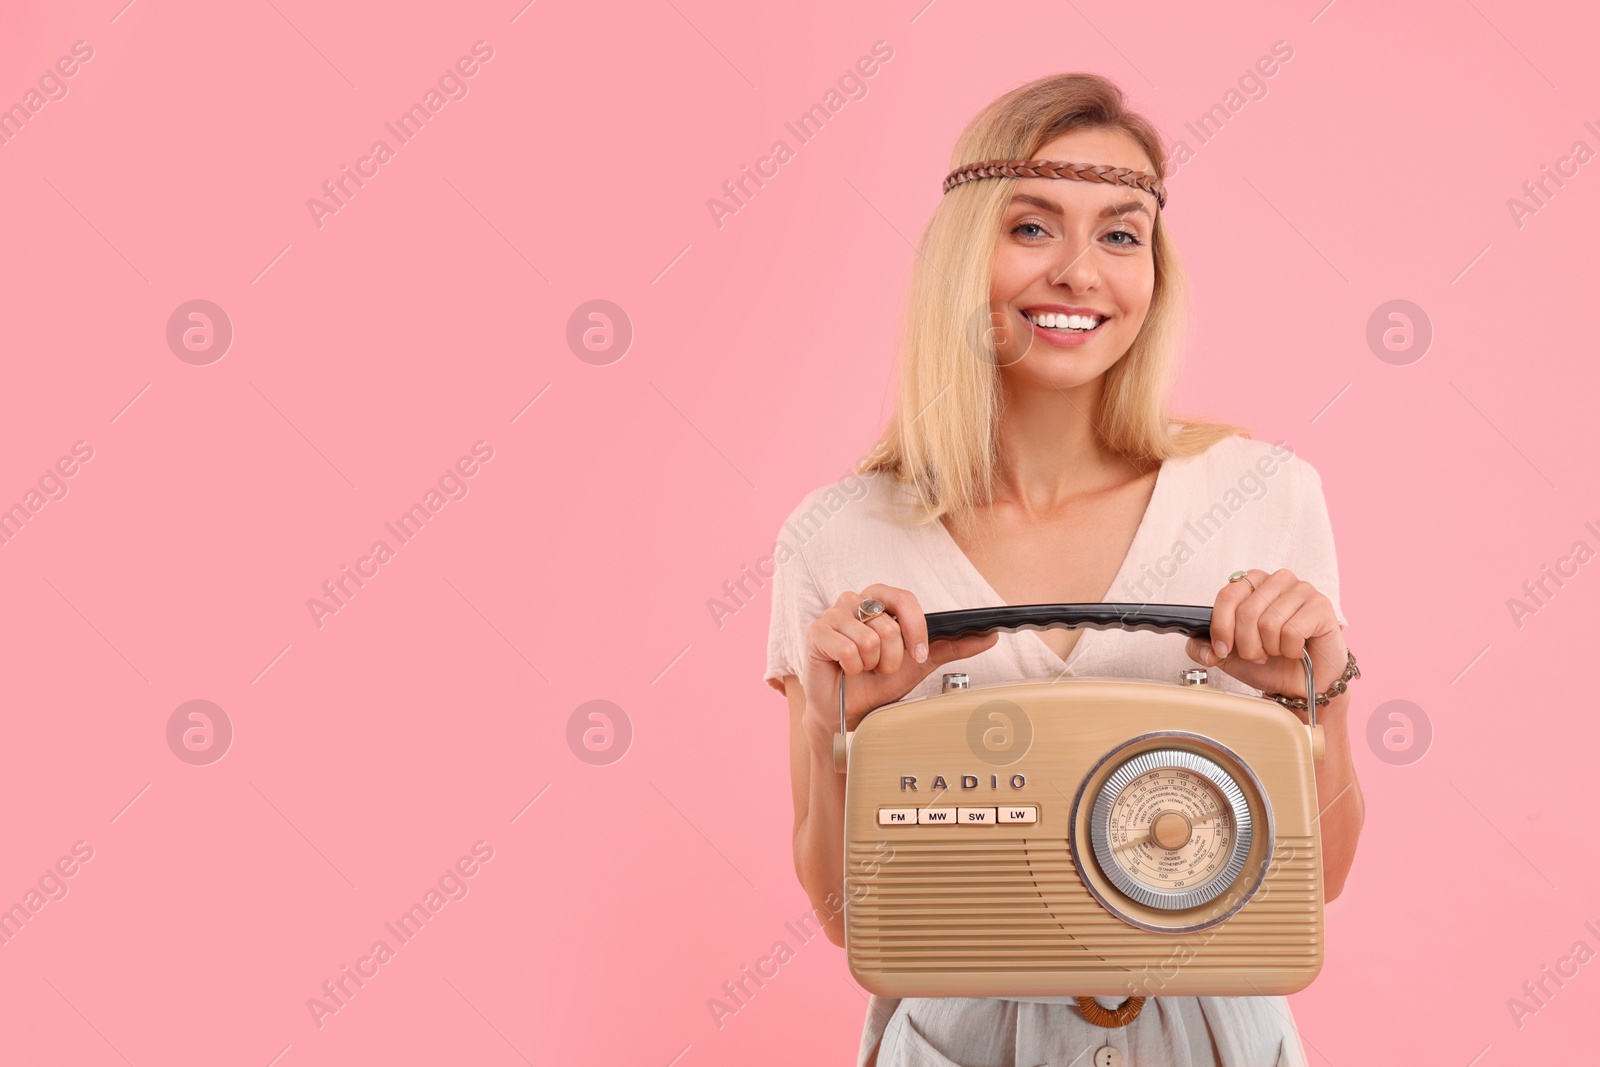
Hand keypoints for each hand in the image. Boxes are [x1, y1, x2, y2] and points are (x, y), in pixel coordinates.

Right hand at [801, 584, 998, 736]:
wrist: (848, 711)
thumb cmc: (878, 682)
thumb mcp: (920, 664)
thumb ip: (952, 647)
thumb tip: (989, 637)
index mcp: (879, 602)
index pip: (904, 598)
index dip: (915, 629)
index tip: (918, 655)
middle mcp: (854, 601)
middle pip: (888, 622)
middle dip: (892, 656)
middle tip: (883, 667)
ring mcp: (832, 615)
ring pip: (869, 638)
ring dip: (871, 664)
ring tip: (863, 669)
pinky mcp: (816, 632)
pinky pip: (847, 649)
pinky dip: (852, 668)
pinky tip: (845, 671)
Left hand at [1183, 568, 1346, 701]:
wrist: (1304, 684)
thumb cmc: (1272, 664)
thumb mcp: (1229, 657)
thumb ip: (1205, 648)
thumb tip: (1196, 645)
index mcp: (1253, 584)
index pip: (1227, 595)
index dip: (1221, 627)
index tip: (1222, 649)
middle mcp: (1277, 580)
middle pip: (1246, 611)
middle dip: (1247, 645)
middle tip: (1258, 655)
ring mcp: (1302, 590)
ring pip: (1269, 622)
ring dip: (1270, 648)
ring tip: (1278, 652)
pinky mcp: (1321, 606)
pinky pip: (1292, 630)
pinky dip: (1291, 649)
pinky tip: (1298, 650)